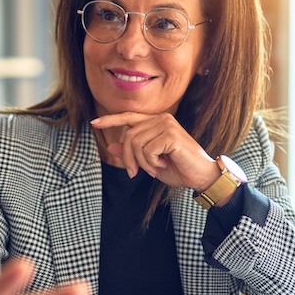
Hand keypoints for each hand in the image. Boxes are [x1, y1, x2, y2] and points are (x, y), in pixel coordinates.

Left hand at [92, 112, 217, 189]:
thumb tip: (111, 147)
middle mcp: (161, 119)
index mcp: (156, 122)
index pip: (129, 118)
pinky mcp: (170, 135)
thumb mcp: (149, 163)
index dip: (111, 120)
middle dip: (128, 158)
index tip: (94, 123)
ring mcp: (167, 125)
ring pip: (135, 143)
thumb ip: (132, 154)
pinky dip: (151, 162)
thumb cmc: (178, 168)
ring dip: (142, 162)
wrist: (201, 176)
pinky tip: (164, 163)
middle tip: (137, 172)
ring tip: (155, 167)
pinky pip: (147, 150)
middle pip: (128, 136)